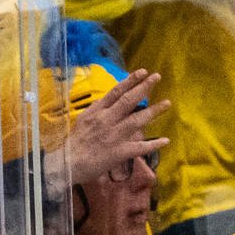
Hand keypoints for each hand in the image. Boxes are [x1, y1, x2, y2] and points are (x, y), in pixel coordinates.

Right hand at [67, 68, 170, 189]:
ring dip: (154, 111)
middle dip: (144, 88)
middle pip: (128, 101)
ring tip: (167, 103)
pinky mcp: (119, 152)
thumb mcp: (84, 120)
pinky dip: (153, 144)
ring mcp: (114, 136)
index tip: (142, 72)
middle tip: (157, 77)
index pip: (116, 92)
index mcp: (97, 112)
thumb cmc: (75, 141)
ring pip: (137, 120)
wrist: (68, 163)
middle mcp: (106, 120)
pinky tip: (165, 140)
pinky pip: (139, 147)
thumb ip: (99, 110)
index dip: (130, 81)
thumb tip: (113, 100)